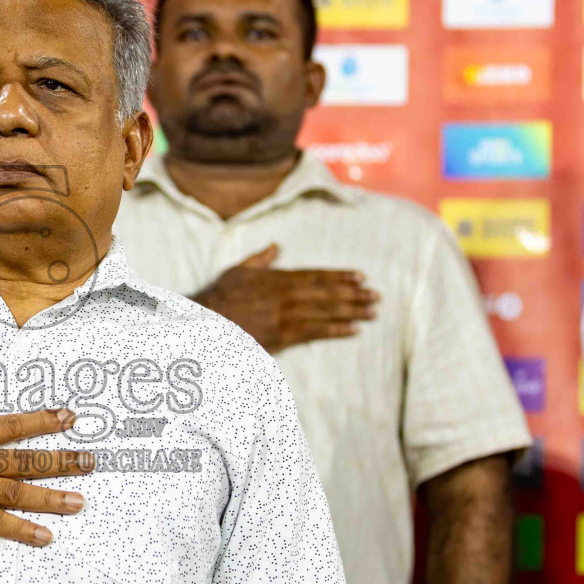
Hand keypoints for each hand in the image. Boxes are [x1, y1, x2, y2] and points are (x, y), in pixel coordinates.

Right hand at [0, 370, 94, 544]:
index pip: (14, 425)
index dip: (45, 421)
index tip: (71, 417)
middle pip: (27, 460)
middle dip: (63, 461)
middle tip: (93, 462)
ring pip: (18, 493)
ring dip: (52, 497)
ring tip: (81, 502)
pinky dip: (22, 530)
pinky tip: (46, 536)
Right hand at [193, 244, 377, 352]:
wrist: (207, 322)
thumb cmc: (220, 296)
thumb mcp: (239, 271)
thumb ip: (260, 259)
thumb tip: (274, 247)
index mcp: (278, 279)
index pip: (316, 275)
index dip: (340, 276)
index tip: (360, 277)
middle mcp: (286, 296)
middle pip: (327, 294)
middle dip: (354, 294)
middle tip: (376, 296)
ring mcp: (285, 317)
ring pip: (326, 312)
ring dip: (352, 311)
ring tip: (372, 312)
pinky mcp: (282, 336)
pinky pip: (314, 333)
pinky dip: (335, 330)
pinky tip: (353, 330)